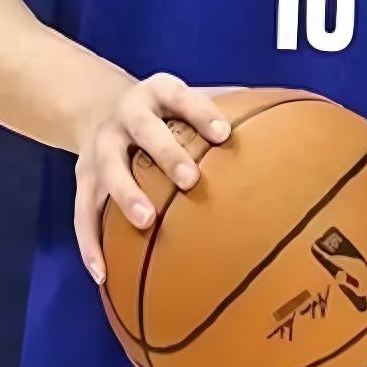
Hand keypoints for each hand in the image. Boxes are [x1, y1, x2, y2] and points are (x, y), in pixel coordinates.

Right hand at [72, 72, 243, 286]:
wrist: (97, 104)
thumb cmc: (162, 111)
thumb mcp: (185, 98)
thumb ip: (226, 104)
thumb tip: (284, 111)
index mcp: (157, 93)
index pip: (181, 97)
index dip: (202, 113)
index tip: (225, 134)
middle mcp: (126, 115)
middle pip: (144, 129)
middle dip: (166, 153)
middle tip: (190, 180)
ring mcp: (100, 146)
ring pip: (109, 169)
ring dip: (127, 193)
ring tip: (147, 221)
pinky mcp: (83, 177)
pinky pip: (82, 212)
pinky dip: (90, 243)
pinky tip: (103, 274)